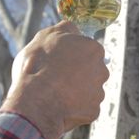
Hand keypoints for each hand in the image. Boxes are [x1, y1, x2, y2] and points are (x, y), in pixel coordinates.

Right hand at [0, 21, 108, 138]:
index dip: (69, 55)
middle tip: (55, 78)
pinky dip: (73, 109)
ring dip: (75, 92)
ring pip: (88, 90)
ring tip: (54, 94)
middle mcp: (102, 70)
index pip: (86, 49)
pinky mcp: (93, 111)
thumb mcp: (45, 37)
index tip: (56, 61)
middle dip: (76, 74)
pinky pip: (83, 109)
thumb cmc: (38, 66)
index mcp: (93, 49)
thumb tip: (73, 28)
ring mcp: (99, 92)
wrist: (36, 101)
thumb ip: (63, 29)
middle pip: (90, 70)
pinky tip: (58, 107)